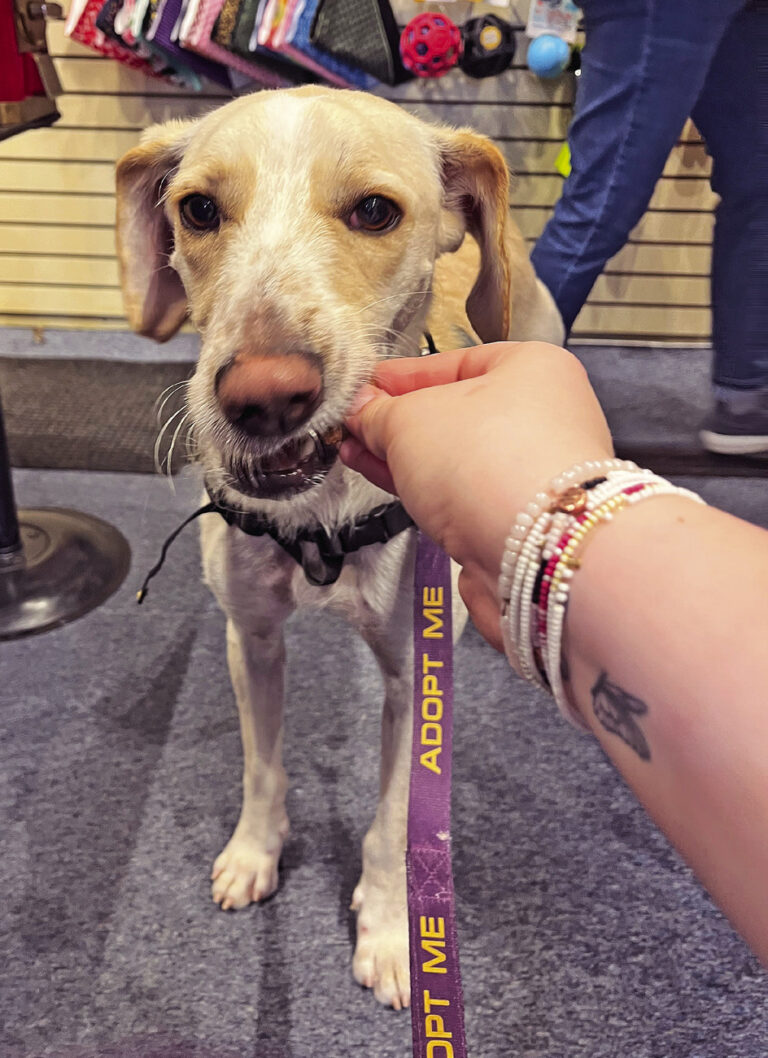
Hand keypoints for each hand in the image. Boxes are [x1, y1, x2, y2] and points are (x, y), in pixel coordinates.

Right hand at [341, 342, 613, 649]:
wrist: (535, 552)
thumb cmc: (489, 463)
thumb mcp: (411, 419)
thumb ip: (379, 412)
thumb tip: (361, 411)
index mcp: (532, 368)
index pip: (453, 362)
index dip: (400, 376)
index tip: (362, 388)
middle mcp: (542, 418)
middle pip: (454, 413)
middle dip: (396, 421)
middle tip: (352, 424)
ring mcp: (531, 472)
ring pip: (454, 459)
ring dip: (402, 458)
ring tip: (354, 453)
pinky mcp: (518, 520)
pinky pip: (460, 495)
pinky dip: (422, 489)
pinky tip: (383, 480)